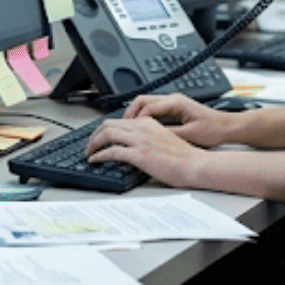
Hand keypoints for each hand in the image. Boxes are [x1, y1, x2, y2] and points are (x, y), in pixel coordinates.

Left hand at [86, 113, 206, 187]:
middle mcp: (143, 128)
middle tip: (90, 144)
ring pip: (107, 134)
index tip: (100, 137)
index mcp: (150, 122)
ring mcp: (140, 140)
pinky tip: (94, 160)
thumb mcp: (166, 138)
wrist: (196, 164)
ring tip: (88, 152)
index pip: (120, 120)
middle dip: (95, 134)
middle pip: (109, 124)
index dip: (105, 128)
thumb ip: (149, 137)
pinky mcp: (139, 154)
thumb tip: (136, 145)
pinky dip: (99, 155)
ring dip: (93, 143)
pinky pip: (111, 151)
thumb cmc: (185, 156)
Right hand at [121, 93, 237, 147]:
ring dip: (135, 115)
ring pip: (146, 104)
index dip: (134, 120)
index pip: (146, 107)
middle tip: (120, 128)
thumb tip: (149, 136)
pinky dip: (143, 117)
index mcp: (176, 102)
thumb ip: (168, 134)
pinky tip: (140, 129)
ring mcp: (173, 102)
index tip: (126, 131)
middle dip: (129, 114)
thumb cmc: (214, 129)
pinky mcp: (174, 108)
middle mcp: (173, 99)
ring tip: (127, 129)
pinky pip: (153, 109)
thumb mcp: (189, 134)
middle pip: (142, 101)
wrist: (228, 127)